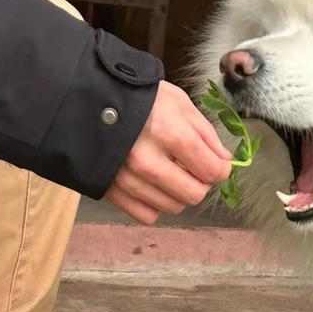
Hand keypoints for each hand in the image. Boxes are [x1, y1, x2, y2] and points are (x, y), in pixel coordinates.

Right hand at [105, 81, 232, 224]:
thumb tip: (224, 161)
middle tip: (194, 169)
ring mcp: (127, 178)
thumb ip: (206, 134)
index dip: (222, 169)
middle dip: (201, 183)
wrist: (88, 99)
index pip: (211, 170)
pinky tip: (151, 184)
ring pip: (172, 207)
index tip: (218, 165)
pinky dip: (154, 204)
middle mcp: (147, 160)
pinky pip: (147, 215)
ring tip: (169, 171)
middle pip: (193, 194)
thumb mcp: (178, 102)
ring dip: (177, 193)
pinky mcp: (111, 191)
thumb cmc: (137, 96)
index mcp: (168, 132)